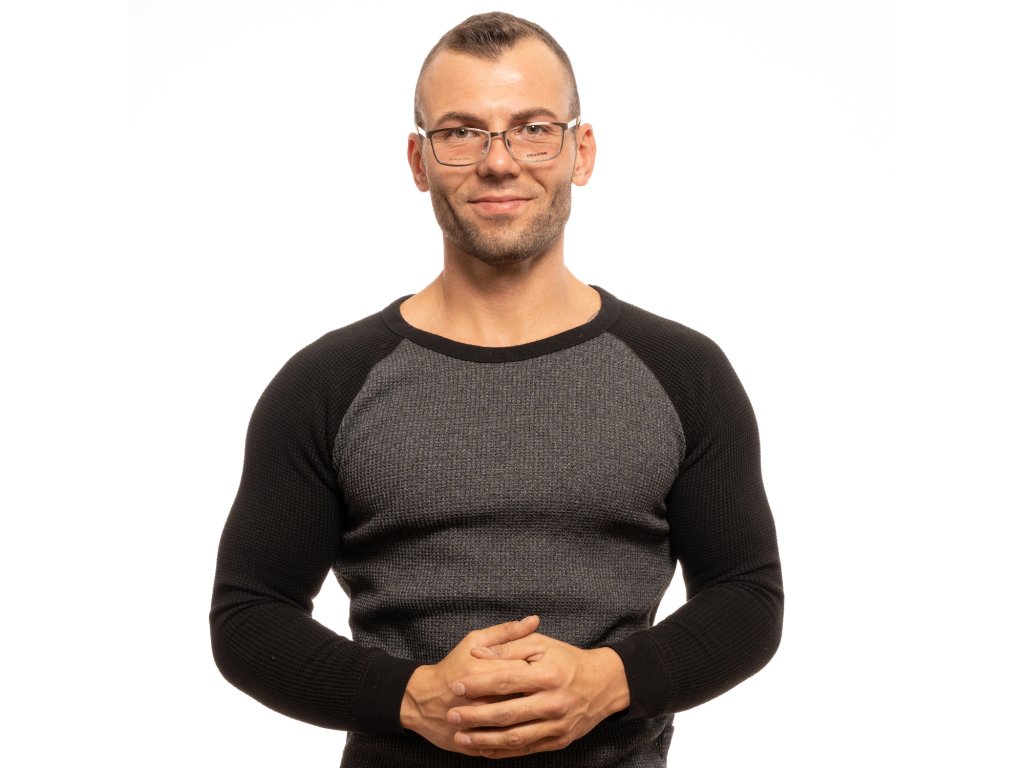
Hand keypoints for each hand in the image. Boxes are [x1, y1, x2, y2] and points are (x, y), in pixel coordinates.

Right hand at [400, 616, 539, 755]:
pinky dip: (516, 739)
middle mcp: (481, 699)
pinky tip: (524, 729)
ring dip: (530, 719)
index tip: (543, 669)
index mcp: (483, 670)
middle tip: (543, 691)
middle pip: (523, 699)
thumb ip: (506, 632)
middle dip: (537, 695)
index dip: (538, 671)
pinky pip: (503, 746)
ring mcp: (478, 725)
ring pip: (516, 725)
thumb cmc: (452, 667)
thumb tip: (534, 620)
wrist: (422, 701)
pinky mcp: (476, 745)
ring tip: (534, 709)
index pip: (523, 671)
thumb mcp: (474, 642)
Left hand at [445, 631, 630, 758]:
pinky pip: (526, 749)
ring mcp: (557, 725)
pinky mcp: (559, 741)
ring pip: (515, 737)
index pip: (505, 680)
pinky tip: (483, 749)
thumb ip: (509, 645)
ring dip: (485, 739)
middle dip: (475, 716)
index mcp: (547, 675)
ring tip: (461, 737)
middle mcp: (553, 702)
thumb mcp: (541, 644)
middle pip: (507, 713)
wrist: (603, 684)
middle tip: (452, 716)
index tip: (457, 686)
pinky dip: (503, 751)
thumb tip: (478, 652)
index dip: (478, 684)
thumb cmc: (567, 660)